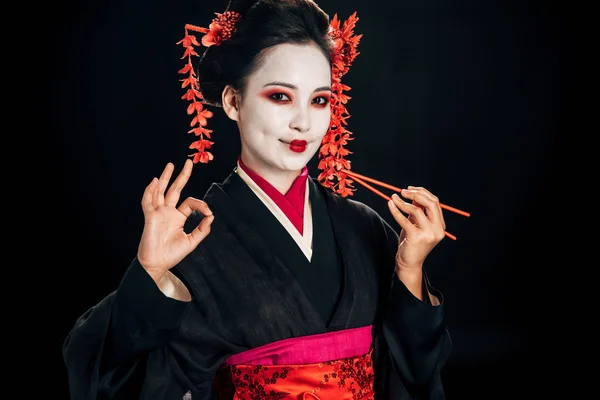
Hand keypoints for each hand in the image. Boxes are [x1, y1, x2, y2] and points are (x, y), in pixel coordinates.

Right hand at [137, 159, 213, 280]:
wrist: (157, 264)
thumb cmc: (171, 255)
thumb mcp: (191, 242)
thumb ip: (202, 230)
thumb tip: (211, 216)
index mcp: (178, 217)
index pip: (189, 202)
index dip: (200, 204)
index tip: (208, 212)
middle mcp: (168, 212)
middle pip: (175, 190)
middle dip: (181, 176)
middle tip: (187, 162)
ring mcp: (158, 213)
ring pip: (161, 191)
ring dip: (165, 178)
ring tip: (170, 165)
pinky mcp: (150, 217)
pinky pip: (148, 202)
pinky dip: (150, 191)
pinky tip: (155, 181)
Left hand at [387, 186, 445, 271]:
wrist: (409, 262)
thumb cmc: (411, 241)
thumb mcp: (416, 223)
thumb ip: (418, 209)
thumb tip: (412, 193)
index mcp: (440, 224)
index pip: (434, 202)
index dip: (422, 192)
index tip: (409, 189)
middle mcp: (438, 229)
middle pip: (431, 203)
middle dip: (416, 194)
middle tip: (402, 191)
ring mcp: (429, 234)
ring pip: (417, 210)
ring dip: (403, 202)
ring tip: (393, 197)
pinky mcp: (417, 238)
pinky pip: (404, 220)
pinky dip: (396, 210)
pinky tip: (390, 204)